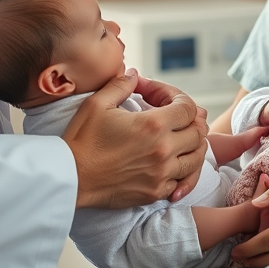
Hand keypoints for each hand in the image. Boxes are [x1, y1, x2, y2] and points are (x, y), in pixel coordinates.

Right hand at [63, 68, 206, 208]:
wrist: (69, 179)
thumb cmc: (81, 140)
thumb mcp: (97, 103)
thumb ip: (121, 84)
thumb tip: (134, 74)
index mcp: (153, 125)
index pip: (188, 108)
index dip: (179, 98)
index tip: (162, 99)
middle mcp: (163, 150)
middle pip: (198, 132)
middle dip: (190, 120)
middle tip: (174, 116)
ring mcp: (161, 174)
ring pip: (196, 159)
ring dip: (192, 146)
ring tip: (181, 138)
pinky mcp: (155, 192)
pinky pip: (182, 182)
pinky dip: (183, 172)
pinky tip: (172, 164)